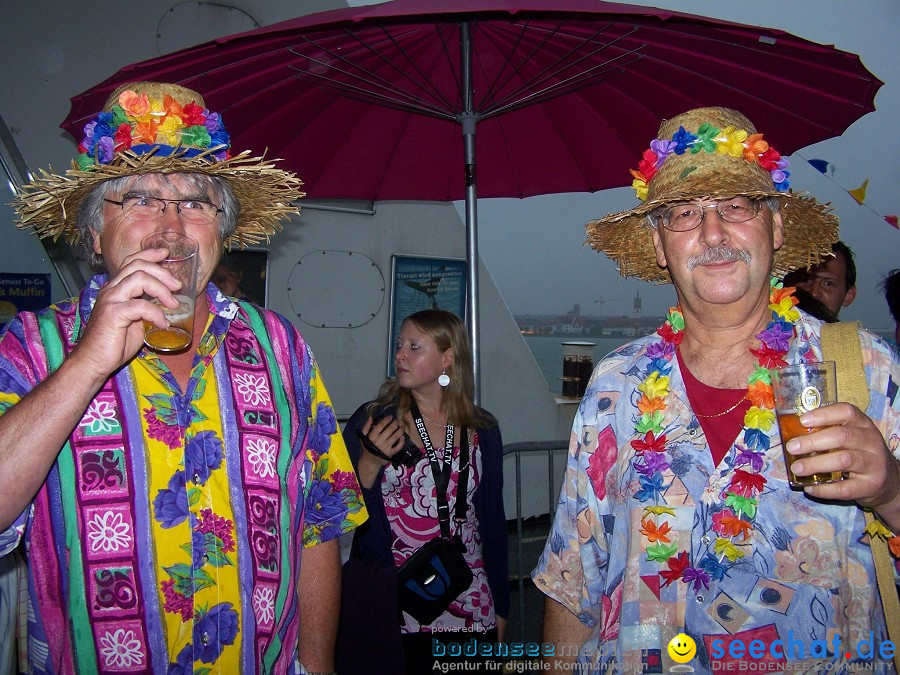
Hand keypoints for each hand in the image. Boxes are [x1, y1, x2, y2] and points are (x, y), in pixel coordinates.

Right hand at [70, 247, 184, 378]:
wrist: (93, 361)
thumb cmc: (114, 343)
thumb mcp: (135, 320)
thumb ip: (146, 308)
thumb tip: (168, 305)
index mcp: (115, 289)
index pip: (131, 262)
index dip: (149, 254)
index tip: (166, 254)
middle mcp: (111, 290)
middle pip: (138, 266)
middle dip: (162, 272)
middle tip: (177, 286)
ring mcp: (110, 300)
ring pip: (139, 279)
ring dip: (162, 290)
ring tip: (173, 304)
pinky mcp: (113, 314)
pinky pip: (140, 306)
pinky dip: (157, 313)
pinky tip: (163, 323)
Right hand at [358, 415, 406, 464]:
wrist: (369, 462)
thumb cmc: (367, 447)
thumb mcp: (363, 436)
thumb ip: (366, 426)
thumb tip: (371, 417)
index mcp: (372, 436)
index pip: (381, 425)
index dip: (387, 419)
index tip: (390, 416)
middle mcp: (380, 441)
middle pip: (390, 429)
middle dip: (395, 423)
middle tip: (397, 420)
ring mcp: (386, 448)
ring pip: (395, 436)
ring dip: (400, 430)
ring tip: (402, 426)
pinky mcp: (390, 453)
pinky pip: (398, 446)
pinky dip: (402, 441)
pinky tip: (403, 436)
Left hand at [787, 402, 899, 515]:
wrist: (887, 481)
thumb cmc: (859, 453)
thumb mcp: (850, 437)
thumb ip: (828, 432)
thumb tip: (793, 435)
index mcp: (863, 425)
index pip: (847, 412)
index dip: (823, 414)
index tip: (802, 421)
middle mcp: (871, 442)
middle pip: (842, 436)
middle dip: (813, 441)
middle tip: (792, 447)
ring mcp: (873, 465)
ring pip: (843, 460)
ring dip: (815, 464)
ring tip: (796, 468)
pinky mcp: (870, 486)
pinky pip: (844, 488)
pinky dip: (823, 489)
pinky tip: (809, 487)